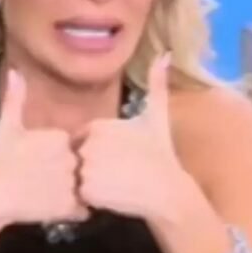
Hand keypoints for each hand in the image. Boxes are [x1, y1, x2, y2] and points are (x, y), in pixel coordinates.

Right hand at [0, 70, 88, 227]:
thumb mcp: (6, 127)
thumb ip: (16, 100)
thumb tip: (15, 71)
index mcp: (59, 137)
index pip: (69, 147)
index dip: (54, 157)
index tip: (36, 163)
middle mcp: (68, 158)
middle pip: (76, 167)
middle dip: (64, 174)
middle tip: (38, 181)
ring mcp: (69, 183)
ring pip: (81, 188)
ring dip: (70, 193)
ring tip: (44, 196)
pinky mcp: (67, 207)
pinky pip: (83, 210)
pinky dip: (76, 212)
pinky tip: (53, 209)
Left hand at [77, 53, 187, 219]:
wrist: (170, 191)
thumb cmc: (162, 153)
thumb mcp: (158, 116)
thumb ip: (157, 85)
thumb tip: (166, 54)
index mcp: (102, 126)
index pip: (88, 137)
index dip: (105, 147)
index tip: (124, 154)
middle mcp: (92, 146)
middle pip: (83, 156)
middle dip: (98, 164)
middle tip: (123, 170)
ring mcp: (89, 169)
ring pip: (81, 176)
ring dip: (96, 181)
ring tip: (120, 183)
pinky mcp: (89, 192)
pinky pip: (82, 195)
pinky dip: (95, 198)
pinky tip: (116, 195)